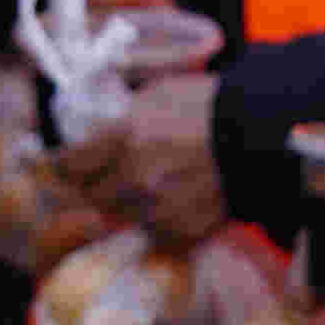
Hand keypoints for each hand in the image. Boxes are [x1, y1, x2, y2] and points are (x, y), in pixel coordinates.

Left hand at [51, 70, 226, 246]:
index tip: (65, 163)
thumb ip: (122, 117)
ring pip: (123, 215)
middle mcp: (133, 177)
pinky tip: (178, 198)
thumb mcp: (158, 93)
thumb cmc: (212, 104)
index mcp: (122, 137)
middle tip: (114, 171)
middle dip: (97, 183)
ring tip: (154, 183)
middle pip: (92, 195)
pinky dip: (159, 219)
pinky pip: (154, 231)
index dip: (63, 165)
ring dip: (130, 202)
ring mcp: (157, 209)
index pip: (66, 166)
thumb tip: (96, 131)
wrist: (262, 136)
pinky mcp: (180, 231)